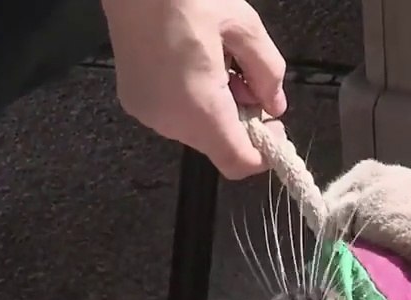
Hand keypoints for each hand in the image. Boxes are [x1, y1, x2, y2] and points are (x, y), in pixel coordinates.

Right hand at [101, 0, 288, 179]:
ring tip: (218, 63)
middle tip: (246, 77)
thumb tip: (275, 104)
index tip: (273, 125)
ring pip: (199, 130)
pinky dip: (196, 100)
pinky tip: (196, 64)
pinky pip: (177, 114)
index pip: (238, 162)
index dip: (264, 151)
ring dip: (220, 107)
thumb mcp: (243, 25)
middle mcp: (168, 119)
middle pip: (219, 145)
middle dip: (242, 120)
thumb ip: (268, 71)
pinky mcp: (135, 100)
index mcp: (198, 107)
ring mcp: (147, 112)